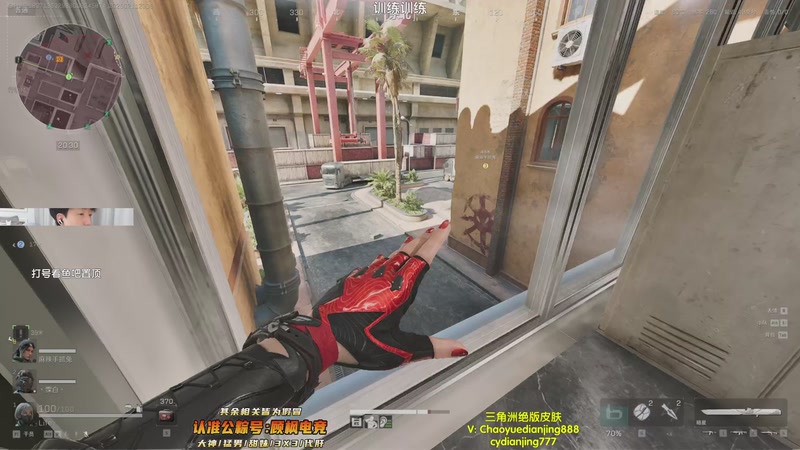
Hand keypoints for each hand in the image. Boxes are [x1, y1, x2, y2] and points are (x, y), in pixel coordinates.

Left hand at [315, 220, 467, 369]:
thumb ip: (430, 348)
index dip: (435, 243)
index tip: (445, 227)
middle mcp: (384, 278)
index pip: (422, 261)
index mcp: (399, 291)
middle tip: (435, 228)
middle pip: (407, 253)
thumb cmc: (361, 344)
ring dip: (404, 248)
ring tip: (414, 240)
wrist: (320, 337)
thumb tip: (462, 348)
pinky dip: (384, 259)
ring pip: (389, 257)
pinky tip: (383, 259)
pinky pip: (372, 265)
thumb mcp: (399, 350)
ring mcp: (364, 276)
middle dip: (423, 240)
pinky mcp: (350, 280)